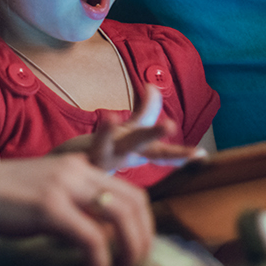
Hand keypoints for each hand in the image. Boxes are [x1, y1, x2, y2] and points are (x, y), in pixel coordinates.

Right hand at [0, 152, 153, 265]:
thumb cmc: (3, 199)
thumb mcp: (48, 193)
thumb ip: (75, 206)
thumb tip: (101, 237)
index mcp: (80, 166)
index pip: (131, 191)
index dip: (143, 223)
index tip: (138, 248)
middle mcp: (77, 171)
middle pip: (133, 202)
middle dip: (143, 237)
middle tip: (135, 264)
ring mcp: (64, 187)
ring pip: (120, 215)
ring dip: (129, 247)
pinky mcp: (49, 208)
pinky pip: (90, 237)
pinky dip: (99, 261)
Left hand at [55, 85, 207, 171]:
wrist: (61, 178)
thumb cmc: (99, 153)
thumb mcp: (125, 133)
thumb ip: (144, 112)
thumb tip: (155, 87)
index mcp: (135, 155)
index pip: (164, 154)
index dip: (183, 154)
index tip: (204, 155)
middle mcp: (125, 159)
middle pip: (153, 153)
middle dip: (175, 153)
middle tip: (196, 154)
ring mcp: (108, 159)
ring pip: (133, 146)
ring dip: (150, 136)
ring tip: (170, 125)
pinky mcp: (88, 157)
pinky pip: (100, 142)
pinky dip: (107, 131)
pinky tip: (112, 117)